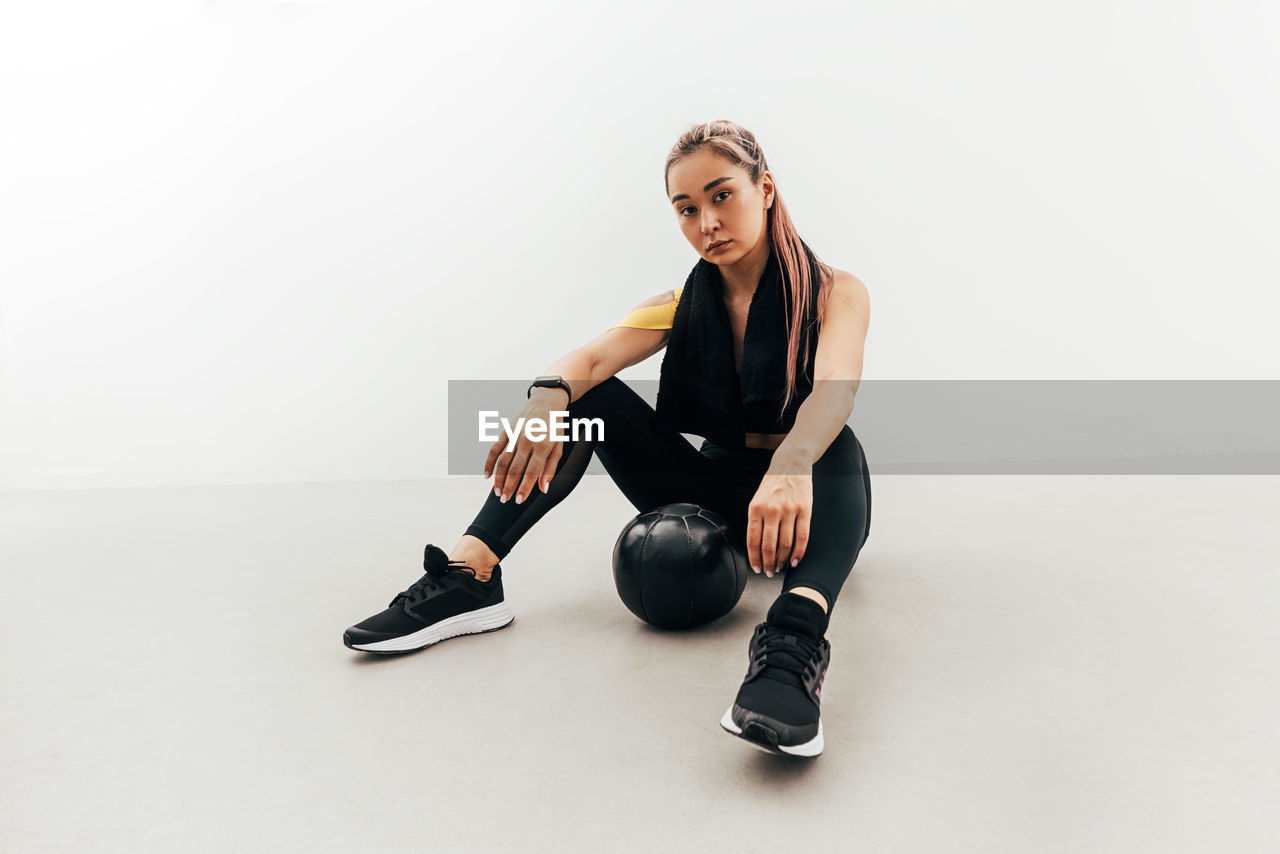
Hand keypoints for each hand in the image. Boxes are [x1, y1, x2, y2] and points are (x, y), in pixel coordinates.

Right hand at [483, 388, 568, 504]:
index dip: (525, 488)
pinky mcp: (506, 431)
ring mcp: (515, 435)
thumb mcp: (558, 447)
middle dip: (509, 487)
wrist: (547, 402)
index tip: (519, 500)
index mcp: (543, 446)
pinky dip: (489, 462)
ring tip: (497, 492)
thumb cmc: (554, 427)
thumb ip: (550, 469)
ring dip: (498, 478)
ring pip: (503, 461)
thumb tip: (543, 489)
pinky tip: (487, 475)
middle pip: (515, 469)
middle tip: (504, 499)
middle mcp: (527, 441)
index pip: (532, 473)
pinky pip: (495, 449)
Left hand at [745, 453, 812, 576]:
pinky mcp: (805, 510)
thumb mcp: (757, 499)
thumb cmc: (773, 485)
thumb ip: (756, 521)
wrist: (791, 464)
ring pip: (785, 544)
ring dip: (782, 560)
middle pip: (769, 546)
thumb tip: (756, 547)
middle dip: (768, 564)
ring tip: (780, 567)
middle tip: (769, 572)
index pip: (753, 540)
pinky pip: (802, 537)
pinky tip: (795, 561)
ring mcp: (789, 510)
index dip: (755, 558)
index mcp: (756, 508)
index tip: (757, 569)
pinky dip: (798, 553)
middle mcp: (771, 510)